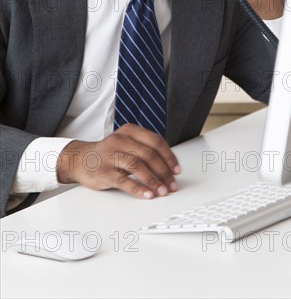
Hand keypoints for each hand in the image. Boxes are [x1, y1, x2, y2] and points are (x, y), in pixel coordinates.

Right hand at [57, 123, 180, 198]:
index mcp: (129, 131)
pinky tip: (147, 195)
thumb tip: (168, 167)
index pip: (155, 141)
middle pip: (148, 154)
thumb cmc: (107, 153)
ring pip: (137, 166)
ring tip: (162, 191)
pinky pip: (123, 180)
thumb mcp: (126, 142)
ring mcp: (111, 155)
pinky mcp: (104, 172)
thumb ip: (144, 148)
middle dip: (164, 172)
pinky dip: (137, 189)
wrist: (79, 159)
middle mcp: (120, 140)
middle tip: (171, 184)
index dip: (169, 156)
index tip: (176, 170)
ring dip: (153, 181)